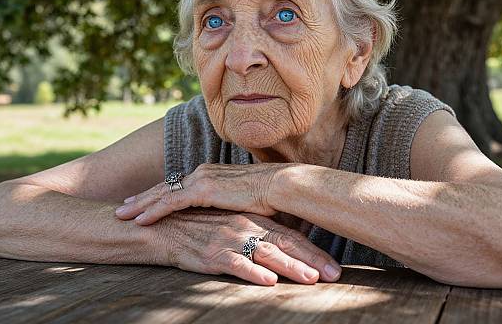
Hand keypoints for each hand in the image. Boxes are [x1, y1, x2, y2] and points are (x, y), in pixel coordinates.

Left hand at [116, 163, 289, 224]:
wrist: (278, 186)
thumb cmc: (266, 195)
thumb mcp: (240, 199)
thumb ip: (226, 202)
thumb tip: (223, 212)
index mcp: (209, 174)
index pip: (177, 185)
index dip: (158, 194)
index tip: (143, 201)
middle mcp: (201, 173)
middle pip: (165, 187)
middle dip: (142, 198)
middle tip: (122, 207)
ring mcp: (201, 180)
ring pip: (162, 194)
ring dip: (140, 204)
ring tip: (121, 214)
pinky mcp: (203, 190)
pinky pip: (171, 203)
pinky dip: (153, 211)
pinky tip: (139, 220)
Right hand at [151, 208, 341, 285]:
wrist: (166, 225)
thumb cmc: (202, 225)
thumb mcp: (233, 223)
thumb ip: (258, 231)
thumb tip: (284, 245)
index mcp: (254, 219)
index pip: (290, 235)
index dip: (313, 250)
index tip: (334, 267)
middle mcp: (247, 226)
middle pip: (285, 244)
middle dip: (312, 260)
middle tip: (335, 275)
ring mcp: (231, 238)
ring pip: (267, 254)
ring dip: (291, 267)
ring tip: (311, 279)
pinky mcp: (214, 253)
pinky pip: (237, 264)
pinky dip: (254, 273)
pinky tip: (269, 281)